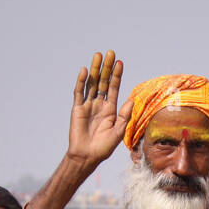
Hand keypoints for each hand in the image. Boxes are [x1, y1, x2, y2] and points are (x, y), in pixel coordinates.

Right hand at [66, 50, 134, 167]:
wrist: (87, 156)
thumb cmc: (103, 147)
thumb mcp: (118, 132)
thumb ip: (124, 116)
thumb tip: (132, 100)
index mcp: (110, 109)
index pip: (114, 88)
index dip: (117, 75)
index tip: (120, 63)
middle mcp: (99, 104)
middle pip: (103, 81)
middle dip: (106, 67)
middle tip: (110, 53)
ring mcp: (88, 105)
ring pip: (92, 83)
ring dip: (94, 69)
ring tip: (98, 55)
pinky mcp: (77, 109)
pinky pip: (79, 92)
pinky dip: (81, 81)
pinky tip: (84, 71)